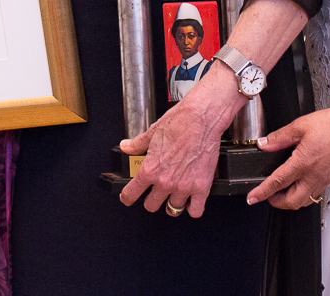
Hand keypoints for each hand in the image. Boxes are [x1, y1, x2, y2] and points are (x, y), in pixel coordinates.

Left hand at [117, 70, 242, 217]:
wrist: (202, 118)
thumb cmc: (179, 122)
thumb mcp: (152, 133)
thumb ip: (137, 144)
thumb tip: (126, 147)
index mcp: (150, 169)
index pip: (131, 194)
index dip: (127, 197)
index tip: (127, 197)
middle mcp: (166, 181)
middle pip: (151, 206)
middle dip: (151, 200)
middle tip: (155, 193)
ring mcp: (184, 187)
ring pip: (173, 210)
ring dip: (172, 203)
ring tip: (174, 195)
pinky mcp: (202, 187)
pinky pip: (195, 211)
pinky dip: (192, 208)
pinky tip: (190, 200)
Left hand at [247, 103, 329, 208]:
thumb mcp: (300, 126)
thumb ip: (279, 137)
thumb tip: (264, 144)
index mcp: (303, 163)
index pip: (277, 183)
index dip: (262, 192)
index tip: (252, 198)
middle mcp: (314, 176)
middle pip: (292, 202)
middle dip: (276, 202)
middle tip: (267, 195)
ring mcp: (323, 180)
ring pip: (304, 201)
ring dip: (290, 200)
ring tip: (281, 191)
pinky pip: (315, 194)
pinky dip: (303, 194)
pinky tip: (299, 183)